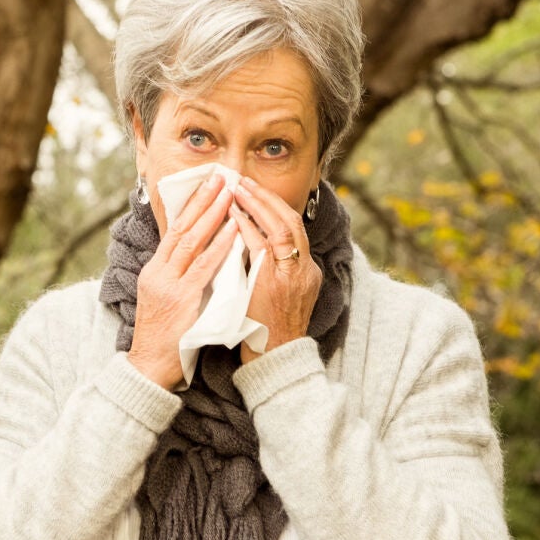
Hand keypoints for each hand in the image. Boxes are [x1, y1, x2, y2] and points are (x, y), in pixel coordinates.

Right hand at [128, 175, 238, 389]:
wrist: (148, 368)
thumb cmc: (163, 339)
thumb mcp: (168, 301)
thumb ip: (182, 278)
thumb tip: (204, 258)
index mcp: (155, 270)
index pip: (174, 230)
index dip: (192, 206)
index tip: (208, 186)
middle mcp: (159, 271)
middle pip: (181, 227)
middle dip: (202, 200)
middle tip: (220, 176)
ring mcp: (168, 283)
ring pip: (191, 240)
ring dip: (212, 214)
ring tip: (229, 193)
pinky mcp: (181, 298)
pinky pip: (203, 266)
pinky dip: (219, 246)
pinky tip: (233, 230)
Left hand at [231, 176, 321, 362]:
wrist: (274, 359)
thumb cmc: (267, 330)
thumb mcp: (278, 295)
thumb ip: (271, 269)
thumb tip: (250, 243)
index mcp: (306, 271)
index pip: (293, 227)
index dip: (273, 206)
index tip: (254, 191)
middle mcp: (304, 269)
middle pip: (291, 221)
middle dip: (266, 197)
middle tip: (242, 181)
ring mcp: (292, 275)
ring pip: (281, 228)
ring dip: (257, 205)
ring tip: (236, 189)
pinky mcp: (275, 283)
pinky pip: (262, 246)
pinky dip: (248, 227)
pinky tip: (233, 215)